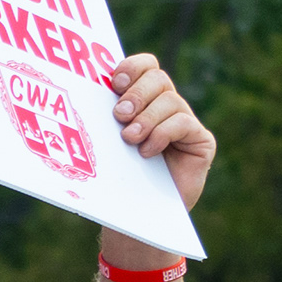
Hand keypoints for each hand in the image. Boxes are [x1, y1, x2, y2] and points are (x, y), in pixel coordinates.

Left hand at [102, 53, 213, 235]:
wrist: (134, 214)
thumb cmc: (116, 177)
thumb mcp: (105, 142)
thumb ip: (103, 117)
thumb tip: (81, 91)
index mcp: (143, 99)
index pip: (145, 66)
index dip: (132, 67)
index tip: (114, 82)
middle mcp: (166, 106)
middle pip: (158, 78)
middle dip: (136, 94)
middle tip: (119, 115)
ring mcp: (185, 122)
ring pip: (170, 100)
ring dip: (146, 119)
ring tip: (130, 139)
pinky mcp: (200, 141)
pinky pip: (184, 123)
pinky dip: (162, 133)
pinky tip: (148, 151)